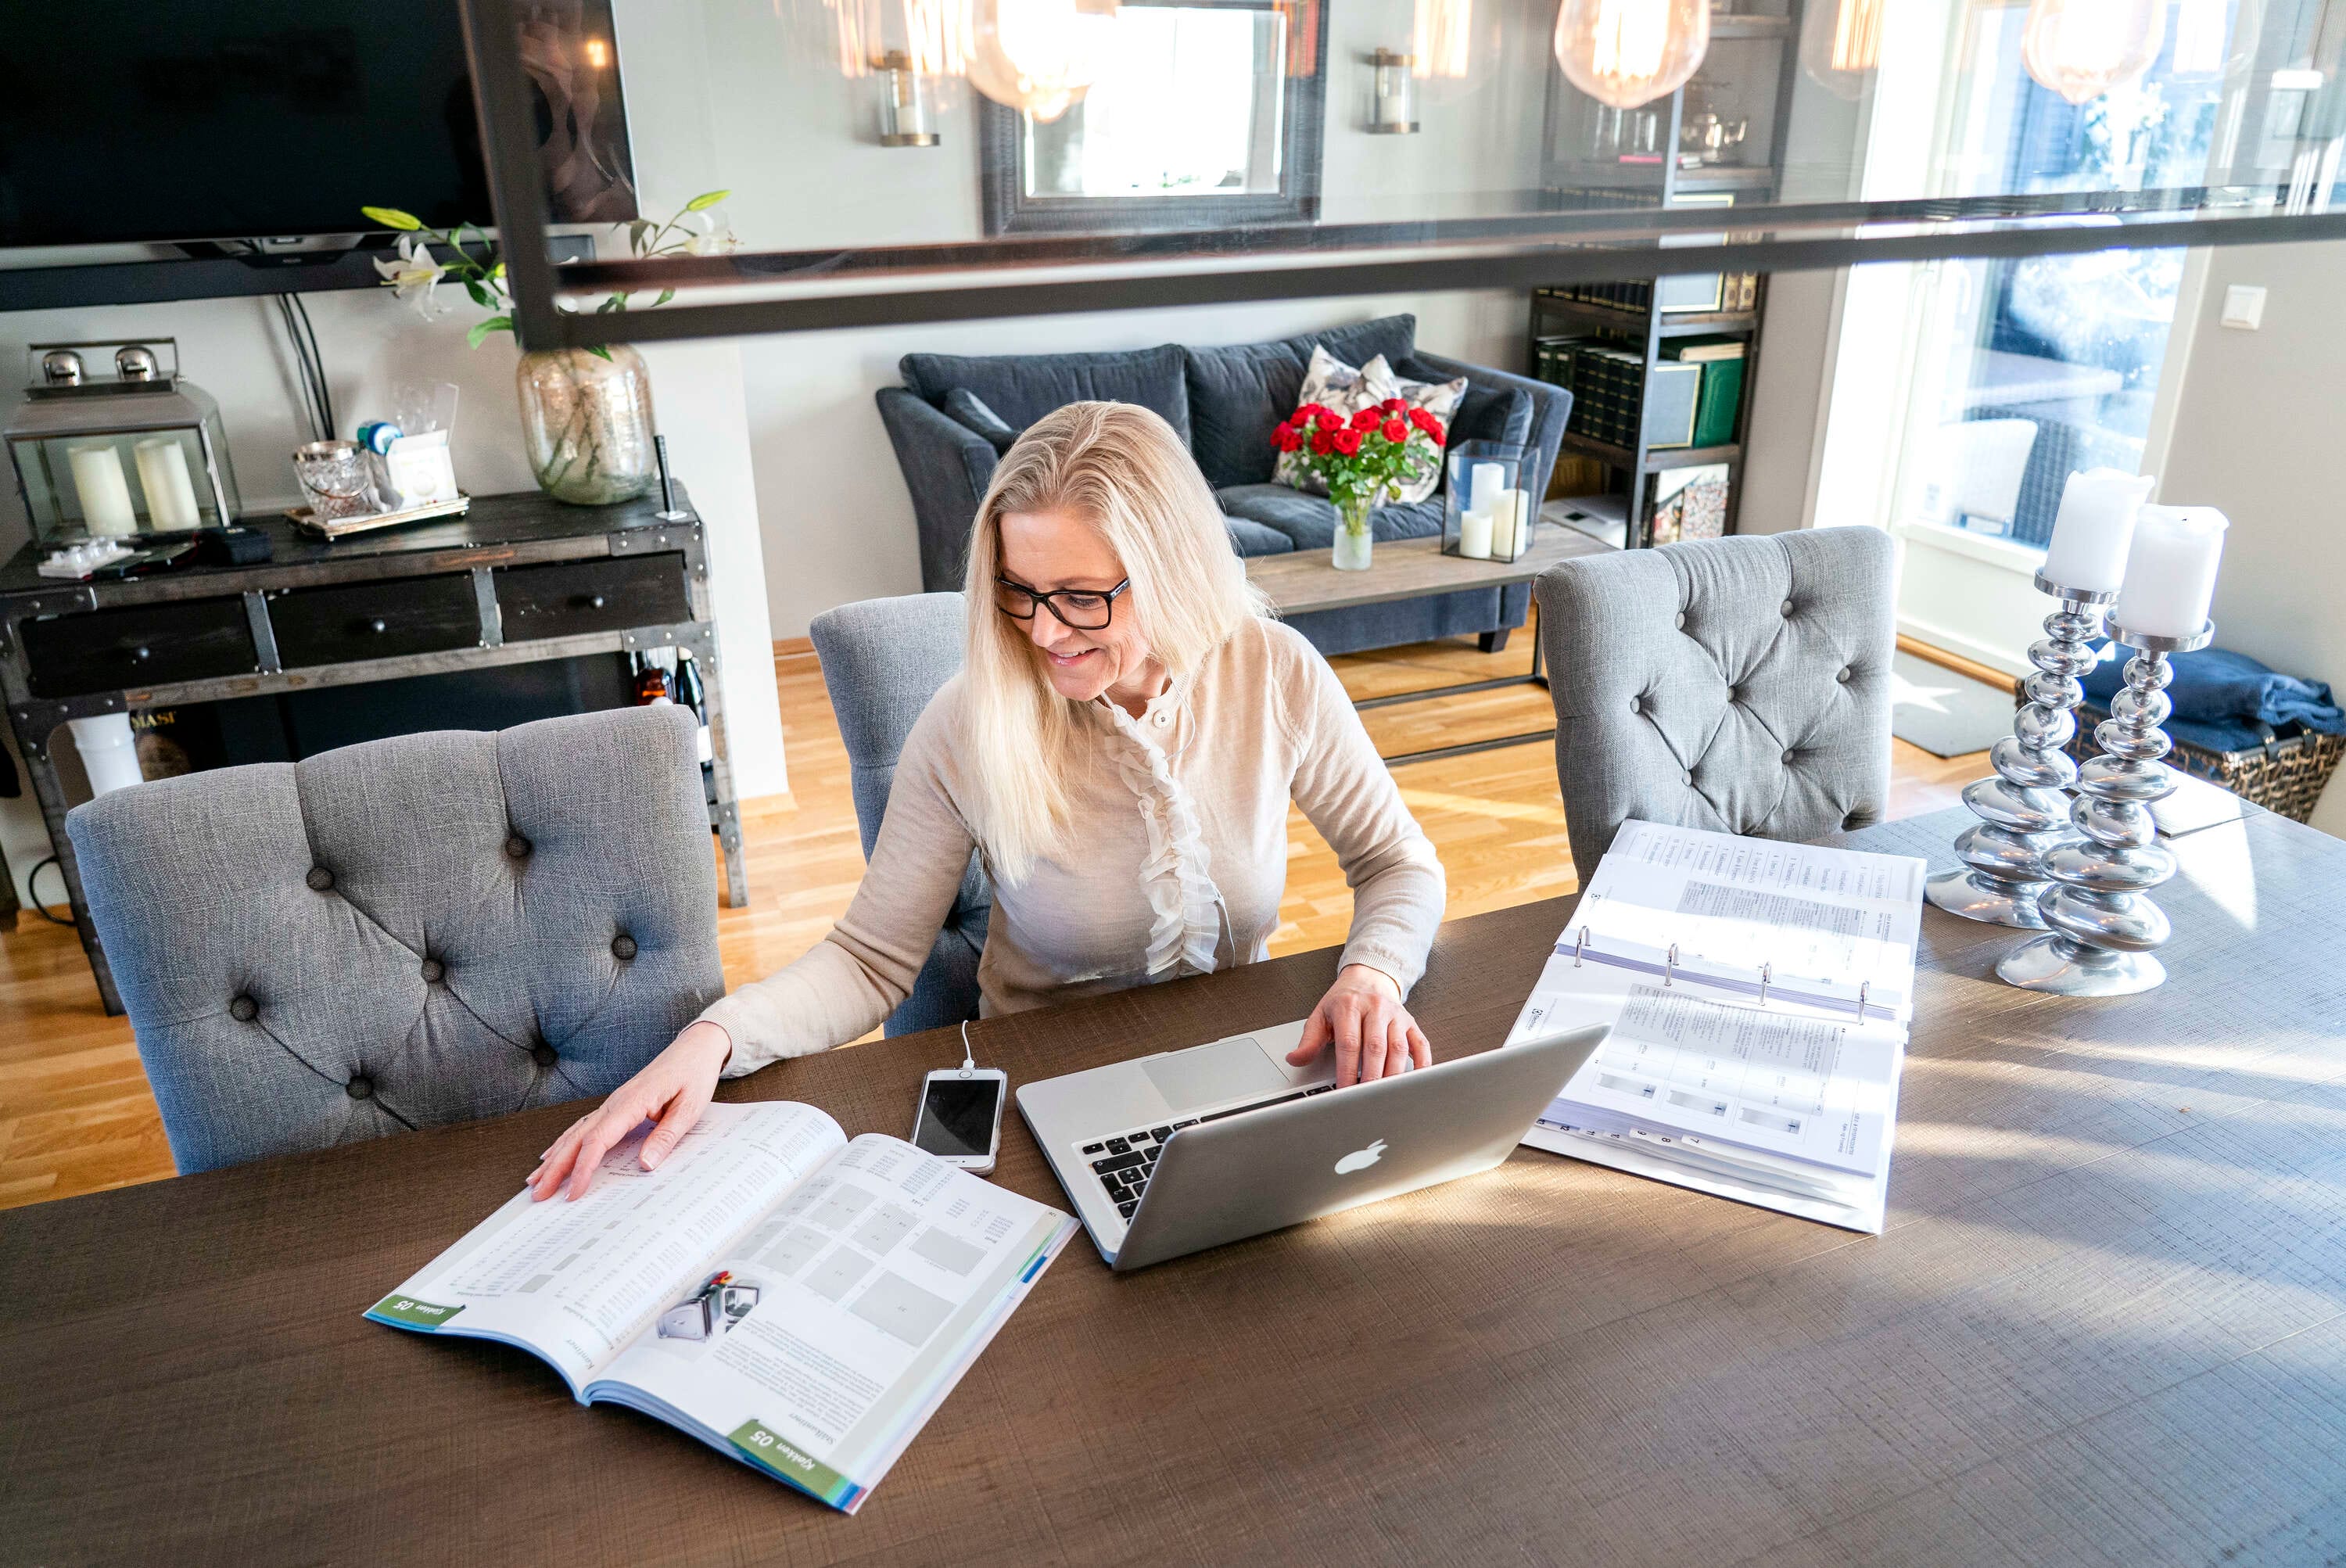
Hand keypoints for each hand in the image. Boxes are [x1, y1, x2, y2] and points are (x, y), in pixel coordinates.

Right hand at [527, 1020, 732, 1201]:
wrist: (695, 1048)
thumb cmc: (694, 1075)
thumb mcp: (690, 1108)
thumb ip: (667, 1136)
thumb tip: (645, 1165)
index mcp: (632, 1102)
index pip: (599, 1139)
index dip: (584, 1168)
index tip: (575, 1193)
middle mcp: (616, 1101)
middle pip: (577, 1138)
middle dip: (556, 1168)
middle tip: (538, 1194)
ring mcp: (613, 1102)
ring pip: (575, 1132)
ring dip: (554, 1158)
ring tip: (535, 1181)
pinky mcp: (616, 1104)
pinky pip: (584, 1125)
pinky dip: (565, 1141)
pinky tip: (552, 1154)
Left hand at [1286, 964, 1431, 1086]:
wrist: (1369, 977)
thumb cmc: (1344, 1000)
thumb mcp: (1321, 1014)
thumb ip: (1309, 1039)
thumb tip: (1295, 1060)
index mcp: (1349, 1006)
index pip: (1349, 1043)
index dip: (1347, 1070)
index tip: (1344, 1091)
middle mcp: (1375, 1009)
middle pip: (1375, 1047)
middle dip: (1370, 1077)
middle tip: (1365, 1099)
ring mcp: (1396, 1016)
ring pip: (1398, 1048)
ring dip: (1392, 1075)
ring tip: (1385, 1096)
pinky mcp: (1411, 1023)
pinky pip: (1421, 1045)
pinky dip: (1421, 1064)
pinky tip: (1415, 1081)